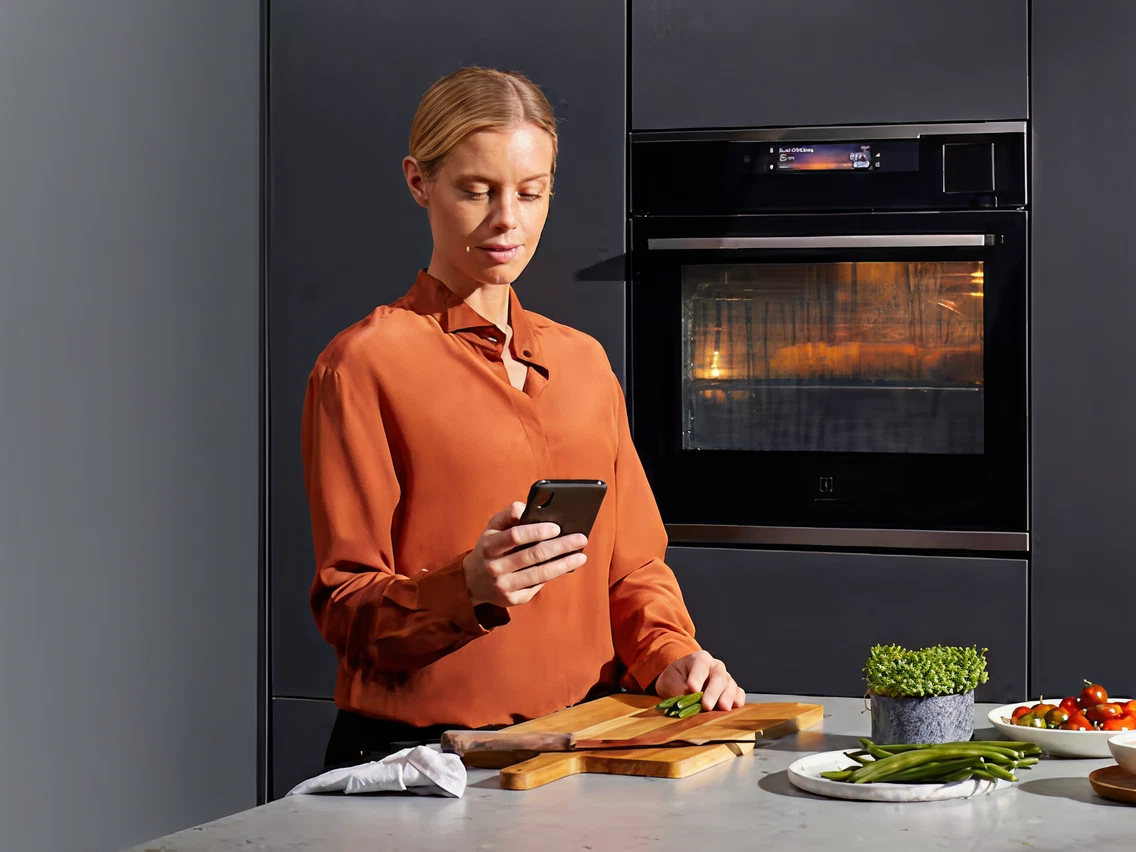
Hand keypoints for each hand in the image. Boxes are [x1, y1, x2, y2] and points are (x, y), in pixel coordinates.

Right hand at [463, 501, 586, 606]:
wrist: (471, 582)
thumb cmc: (489, 549)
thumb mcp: (492, 529)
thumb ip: (508, 515)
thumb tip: (526, 507)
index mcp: (489, 545)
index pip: (515, 536)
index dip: (537, 531)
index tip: (557, 527)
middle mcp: (495, 567)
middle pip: (533, 556)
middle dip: (560, 546)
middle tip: (581, 539)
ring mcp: (503, 586)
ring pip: (539, 574)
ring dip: (563, 564)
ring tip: (580, 556)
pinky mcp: (512, 600)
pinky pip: (537, 586)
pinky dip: (553, 575)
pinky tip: (565, 567)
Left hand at [656, 651, 745, 710]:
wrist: (678, 686)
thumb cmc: (675, 681)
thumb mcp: (670, 683)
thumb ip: (680, 690)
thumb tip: (689, 700)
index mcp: (699, 659)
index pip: (700, 665)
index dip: (697, 677)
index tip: (692, 688)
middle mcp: (715, 667)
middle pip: (719, 677)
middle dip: (713, 692)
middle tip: (706, 705)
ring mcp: (725, 678)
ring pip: (730, 685)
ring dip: (727, 697)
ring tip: (722, 708)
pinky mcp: (731, 690)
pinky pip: (738, 693)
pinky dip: (737, 700)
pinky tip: (734, 706)